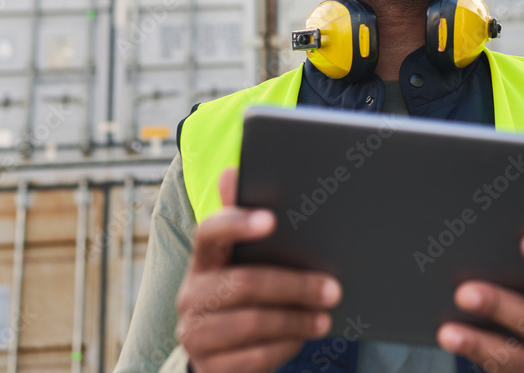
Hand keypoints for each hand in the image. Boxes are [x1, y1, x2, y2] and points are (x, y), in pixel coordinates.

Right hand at [175, 168, 342, 372]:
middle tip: (333, 288)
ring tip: (326, 315)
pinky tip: (304, 337)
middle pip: (243, 283)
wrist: (222, 357)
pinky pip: (252, 357)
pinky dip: (284, 346)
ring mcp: (196, 334)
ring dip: (295, 319)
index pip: (208, 233)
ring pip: (251, 322)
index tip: (271, 220)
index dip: (237, 224)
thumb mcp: (242, 261)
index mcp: (202, 261)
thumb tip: (231, 170)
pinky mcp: (209, 367)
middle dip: (294, 285)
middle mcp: (191, 295)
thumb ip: (241, 220)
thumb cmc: (242, 296)